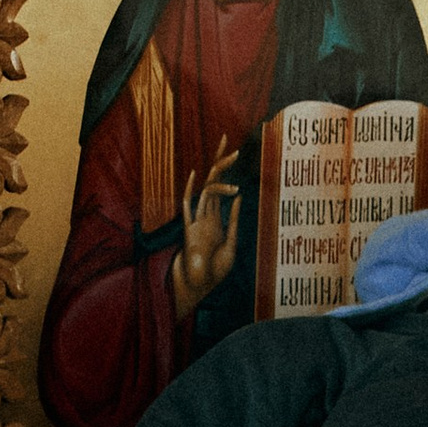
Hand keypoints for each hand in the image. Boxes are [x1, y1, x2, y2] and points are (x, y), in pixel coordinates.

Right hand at [171, 139, 241, 316]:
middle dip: (220, 161)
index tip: (236, 152)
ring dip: (220, 173)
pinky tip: (198, 175)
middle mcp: (206, 215)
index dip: (226, 170)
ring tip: (233, 156)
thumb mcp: (231, 245)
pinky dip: (192, 190)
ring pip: (207, 189)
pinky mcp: (189, 229)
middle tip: (227, 139)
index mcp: (216, 218)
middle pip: (213, 181)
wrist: (198, 287)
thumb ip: (233, 221)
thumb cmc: (214, 271)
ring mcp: (197, 220)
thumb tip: (238, 196)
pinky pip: (189, 206)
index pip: (222, 187)